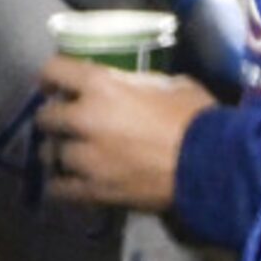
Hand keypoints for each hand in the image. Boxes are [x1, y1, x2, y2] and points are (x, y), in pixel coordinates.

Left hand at [37, 58, 213, 211]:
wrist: (215, 164)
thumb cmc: (198, 118)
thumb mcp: (171, 84)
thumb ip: (136, 85)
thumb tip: (126, 88)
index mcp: (101, 87)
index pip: (53, 70)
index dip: (51, 76)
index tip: (53, 84)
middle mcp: (84, 119)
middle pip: (45, 116)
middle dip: (53, 117)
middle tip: (65, 122)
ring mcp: (85, 158)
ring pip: (49, 153)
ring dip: (57, 151)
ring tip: (70, 154)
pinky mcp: (92, 190)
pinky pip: (57, 188)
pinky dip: (60, 185)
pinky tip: (68, 183)